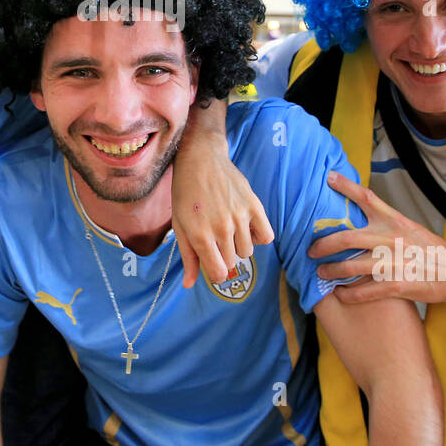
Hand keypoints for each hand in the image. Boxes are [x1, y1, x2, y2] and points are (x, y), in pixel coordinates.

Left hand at [171, 127, 273, 287]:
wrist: (201, 160)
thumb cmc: (185, 194)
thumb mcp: (180, 226)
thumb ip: (188, 257)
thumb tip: (189, 285)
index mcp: (200, 235)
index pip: (218, 273)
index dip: (215, 273)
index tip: (213, 263)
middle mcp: (221, 228)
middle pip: (232, 263)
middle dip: (224, 256)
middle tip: (216, 238)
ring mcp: (240, 217)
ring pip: (248, 252)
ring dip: (239, 246)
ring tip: (229, 229)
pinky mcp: (254, 206)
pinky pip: (266, 236)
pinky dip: (258, 237)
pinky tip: (246, 227)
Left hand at [311, 172, 445, 306]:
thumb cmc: (432, 250)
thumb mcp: (410, 228)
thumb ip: (386, 224)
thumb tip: (361, 218)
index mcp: (394, 221)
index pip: (366, 198)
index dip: (345, 186)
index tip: (328, 178)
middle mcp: (390, 239)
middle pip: (345, 238)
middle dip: (323, 245)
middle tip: (311, 250)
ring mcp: (392, 263)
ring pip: (349, 267)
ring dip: (330, 272)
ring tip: (321, 273)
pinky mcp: (395, 286)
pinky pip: (362, 292)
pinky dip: (347, 294)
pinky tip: (340, 294)